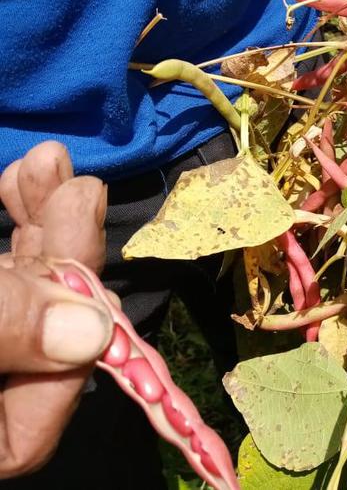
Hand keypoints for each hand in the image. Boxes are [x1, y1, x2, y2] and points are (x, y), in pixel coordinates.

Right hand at [0, 142, 110, 477]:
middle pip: (36, 344)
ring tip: (51, 165)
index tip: (83, 290)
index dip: (66, 361)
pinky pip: (0, 274)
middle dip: (65, 259)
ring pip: (20, 294)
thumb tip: (91, 335)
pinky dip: (17, 224)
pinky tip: (25, 177)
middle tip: (82, 190)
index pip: (29, 427)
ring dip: (43, 224)